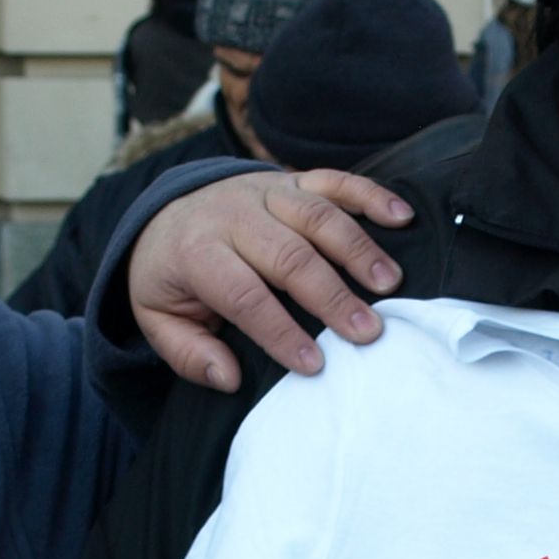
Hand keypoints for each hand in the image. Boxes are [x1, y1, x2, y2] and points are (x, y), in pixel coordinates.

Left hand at [126, 170, 413, 390]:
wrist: (166, 212)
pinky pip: (334, 180)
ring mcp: (266, 192)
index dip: (279, 331)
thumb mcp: (156, 319)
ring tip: (389, 285)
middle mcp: (234, 215)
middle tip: (367, 331)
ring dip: (358, 250)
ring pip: (317, 216)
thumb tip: (228, 378)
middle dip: (331, 295)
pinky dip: (370, 195)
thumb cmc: (172, 276)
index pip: (243, 295)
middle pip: (289, 255)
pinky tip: (401, 217)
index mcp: (197, 252)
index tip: (313, 364)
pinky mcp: (291, 180)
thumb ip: (188, 353)